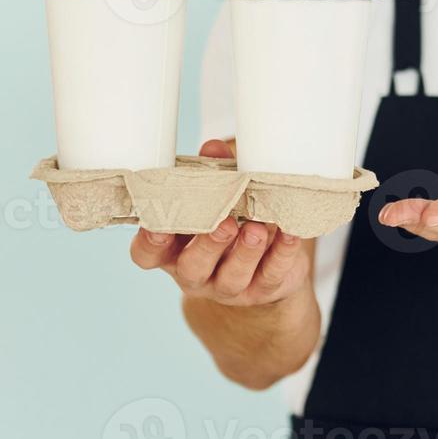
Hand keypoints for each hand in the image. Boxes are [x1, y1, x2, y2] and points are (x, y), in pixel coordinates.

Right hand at [129, 139, 310, 306]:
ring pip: (233, 278)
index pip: (148, 255)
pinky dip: (282, 254)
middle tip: (224, 224)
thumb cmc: (230, 220)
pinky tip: (289, 234)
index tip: (158, 227)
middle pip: (193, 268)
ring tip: (256, 229)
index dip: (149, 243)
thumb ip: (213, 174)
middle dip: (208, 246)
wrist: (267, 264)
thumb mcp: (217, 198)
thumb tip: (213, 148)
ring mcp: (229, 287)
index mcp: (174, 250)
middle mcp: (196, 274)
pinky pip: (271, 275)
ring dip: (245, 253)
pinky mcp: (263, 291)